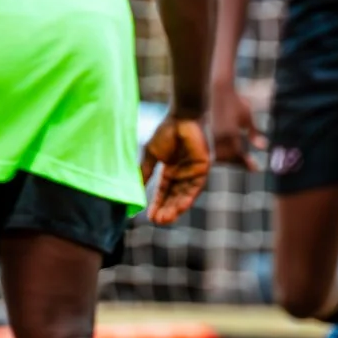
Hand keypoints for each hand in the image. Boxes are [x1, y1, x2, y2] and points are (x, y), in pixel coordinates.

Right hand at [140, 109, 211, 225]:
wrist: (183, 116)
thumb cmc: (166, 131)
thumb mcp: (152, 155)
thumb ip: (145, 172)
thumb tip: (134, 189)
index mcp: (171, 169)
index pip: (164, 192)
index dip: (157, 204)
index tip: (149, 217)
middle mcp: (183, 173)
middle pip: (175, 196)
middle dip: (166, 209)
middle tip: (158, 222)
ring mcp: (194, 171)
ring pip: (185, 195)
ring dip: (176, 207)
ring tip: (166, 219)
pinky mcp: (204, 168)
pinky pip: (196, 187)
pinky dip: (188, 198)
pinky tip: (180, 208)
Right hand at [211, 81, 263, 171]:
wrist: (219, 90)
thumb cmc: (236, 101)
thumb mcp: (248, 117)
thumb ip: (254, 133)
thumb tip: (263, 148)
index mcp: (230, 133)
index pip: (238, 154)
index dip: (247, 163)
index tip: (256, 169)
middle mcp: (220, 136)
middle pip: (229, 158)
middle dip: (240, 163)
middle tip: (252, 167)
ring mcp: (213, 134)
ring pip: (221, 155)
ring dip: (232, 160)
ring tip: (244, 161)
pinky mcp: (211, 132)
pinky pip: (216, 149)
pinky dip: (224, 154)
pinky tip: (233, 153)